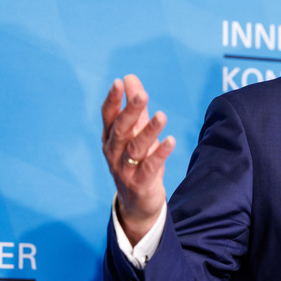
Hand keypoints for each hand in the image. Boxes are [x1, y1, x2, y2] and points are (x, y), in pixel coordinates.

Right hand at [101, 75, 175, 242]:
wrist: (137, 203)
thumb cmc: (136, 162)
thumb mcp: (135, 134)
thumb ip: (135, 108)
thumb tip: (130, 77)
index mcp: (110, 138)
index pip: (108, 117)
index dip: (112, 100)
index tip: (119, 82)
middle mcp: (113, 153)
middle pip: (121, 130)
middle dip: (130, 111)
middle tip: (142, 95)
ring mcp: (124, 170)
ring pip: (135, 148)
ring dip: (149, 131)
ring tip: (162, 116)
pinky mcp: (139, 184)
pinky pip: (150, 167)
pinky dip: (160, 154)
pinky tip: (171, 141)